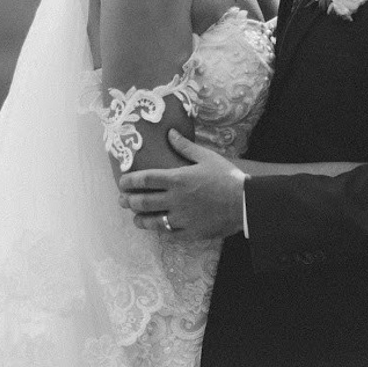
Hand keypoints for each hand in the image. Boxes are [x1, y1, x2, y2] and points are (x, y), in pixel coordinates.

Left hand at [117, 131, 246, 240]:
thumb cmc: (227, 177)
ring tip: (135, 217)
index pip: (144, 179)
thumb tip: (170, 133)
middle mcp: (175, 199)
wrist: (246, 203)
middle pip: (142, 202)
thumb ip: (185, 146)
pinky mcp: (190, 232)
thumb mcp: (206, 157)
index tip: (122, 182)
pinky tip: (155, 227)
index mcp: (177, 179)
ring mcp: (182, 218)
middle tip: (122, 200)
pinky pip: (168, 234)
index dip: (128, 181)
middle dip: (128, 201)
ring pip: (151, 221)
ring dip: (139, 219)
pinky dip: (159, 231)